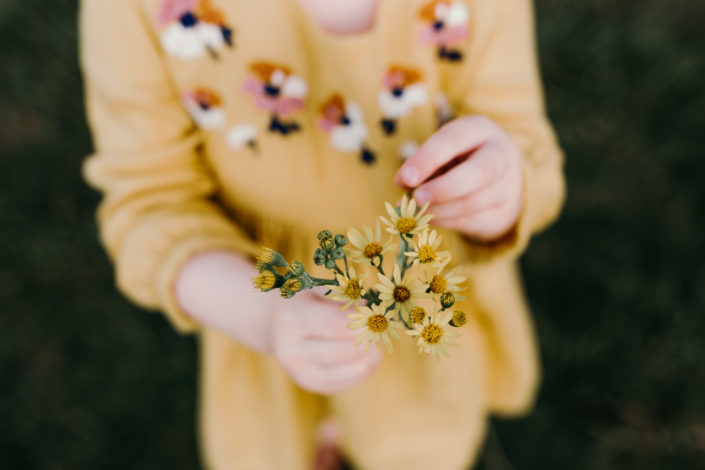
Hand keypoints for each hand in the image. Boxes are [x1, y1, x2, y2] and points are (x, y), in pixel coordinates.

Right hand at [269, 288, 380, 394]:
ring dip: (372, 354)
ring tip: (376, 339)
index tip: (376, 313)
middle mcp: (291, 350)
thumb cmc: (304, 303)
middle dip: (370, 338)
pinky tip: (367, 354)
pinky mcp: (312, 385)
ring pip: (353, 369)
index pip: (337, 324)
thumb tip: (370, 310)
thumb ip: (345, 298)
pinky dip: (366, 368)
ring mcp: (300, 372)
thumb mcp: (319, 291)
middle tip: (379, 327)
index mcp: (292, 319)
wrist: (275, 327)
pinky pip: (351, 381)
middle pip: (346, 350)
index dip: (363, 320)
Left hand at [395, 115, 523, 241]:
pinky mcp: (506, 211)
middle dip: (443, 188)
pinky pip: (472, 221)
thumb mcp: (443, 152)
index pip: (455, 139)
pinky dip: (445, 221)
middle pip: (479, 171)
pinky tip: (430, 218)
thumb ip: (423, 163)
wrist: (499, 179)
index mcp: (481, 130)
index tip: (406, 178)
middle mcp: (502, 154)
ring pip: (473, 202)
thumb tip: (403, 181)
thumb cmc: (461, 160)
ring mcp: (509, 184)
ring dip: (438, 210)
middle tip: (416, 199)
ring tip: (416, 210)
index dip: (428, 158)